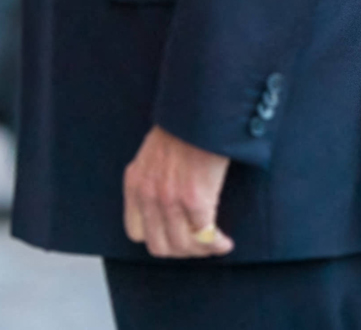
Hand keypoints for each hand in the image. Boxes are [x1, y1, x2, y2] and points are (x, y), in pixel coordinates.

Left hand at [122, 126, 232, 257]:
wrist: (201, 109)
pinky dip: (215, 244)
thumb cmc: (185, 124)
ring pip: (181, 245)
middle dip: (181, 251)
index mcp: (135, 184)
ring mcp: (170, 200)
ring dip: (200, 251)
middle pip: (159, 246)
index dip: (158, 238)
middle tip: (199, 246)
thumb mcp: (154, 150)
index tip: (177, 235)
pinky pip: (203, 234)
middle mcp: (148, 196)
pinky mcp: (195, 199)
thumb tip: (170, 188)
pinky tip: (224, 242)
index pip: (136, 232)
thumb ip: (154, 174)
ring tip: (215, 245)